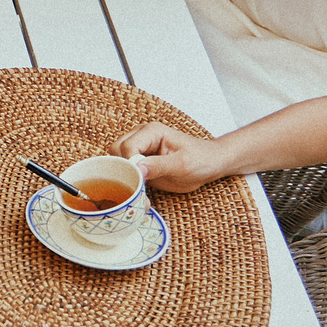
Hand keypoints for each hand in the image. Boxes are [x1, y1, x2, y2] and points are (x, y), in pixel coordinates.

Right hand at [117, 123, 234, 193]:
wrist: (211, 164)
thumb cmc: (201, 160)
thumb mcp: (182, 165)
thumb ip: (158, 165)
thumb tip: (136, 169)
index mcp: (151, 132)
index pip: (127, 147)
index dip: (130, 165)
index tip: (140, 181)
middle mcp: (142, 136)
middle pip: (116, 152)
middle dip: (124, 171)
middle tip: (139, 188)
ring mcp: (140, 148)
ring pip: (117, 161)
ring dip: (126, 178)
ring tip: (141, 193)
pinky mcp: (142, 162)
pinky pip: (127, 170)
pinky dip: (131, 182)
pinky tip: (142, 194)